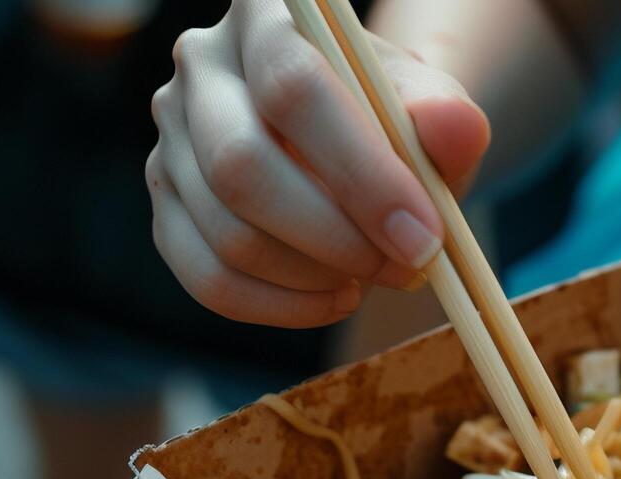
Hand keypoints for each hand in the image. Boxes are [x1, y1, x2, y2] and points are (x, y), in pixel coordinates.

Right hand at [147, 0, 489, 326]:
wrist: (356, 146)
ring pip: (226, 234)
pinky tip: (332, 298)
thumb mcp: (429, 108)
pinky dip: (280, 307)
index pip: (293, 88)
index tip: (422, 238)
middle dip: (336, 239)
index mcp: (267, 17)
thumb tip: (454, 127)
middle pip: (241, 167)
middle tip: (405, 269)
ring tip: (373, 277)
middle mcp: (201, 67)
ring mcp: (171, 140)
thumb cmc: (391, 122)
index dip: (362, 174)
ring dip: (313, 278)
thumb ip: (447, 115)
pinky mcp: (166, 207)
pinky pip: (208, 280)